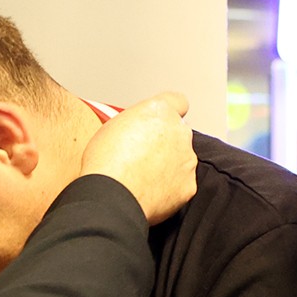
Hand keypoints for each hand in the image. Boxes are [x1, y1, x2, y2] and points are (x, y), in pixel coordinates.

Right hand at [79, 92, 196, 223]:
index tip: (159, 122)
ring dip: (167, 166)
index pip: (177, 101)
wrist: (113, 195)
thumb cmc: (107, 162)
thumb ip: (135, 122)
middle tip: (140, 156)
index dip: (167, 113)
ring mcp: (187, 159)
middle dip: (164, 143)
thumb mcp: (112, 125)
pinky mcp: (189, 184)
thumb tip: (137, 128)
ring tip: (141, 177)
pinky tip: (149, 191)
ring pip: (181, 160)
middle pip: (177, 133)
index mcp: (160, 111)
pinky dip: (169, 188)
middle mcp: (180, 132)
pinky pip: (181, 184)